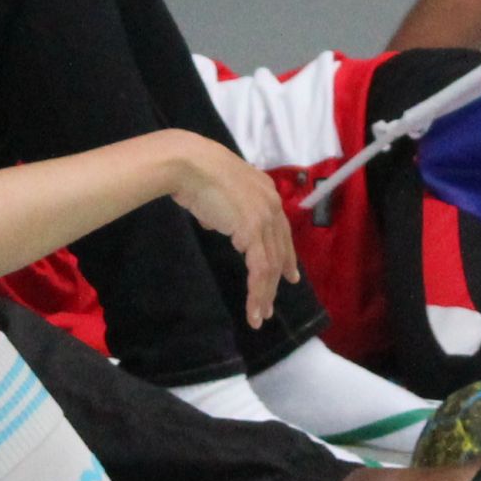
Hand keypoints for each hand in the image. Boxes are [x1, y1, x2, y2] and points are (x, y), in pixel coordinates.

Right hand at [156, 131, 299, 323]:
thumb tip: (217, 224)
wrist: (191, 164)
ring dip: (264, 294)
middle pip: (278, 252)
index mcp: (266, 193)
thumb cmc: (196, 174)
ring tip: (259, 316)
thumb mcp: (217, 193)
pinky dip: (256, 290)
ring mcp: (264, 218)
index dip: (286, 256)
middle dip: (275, 283)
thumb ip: (225, 211)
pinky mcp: (252, 231)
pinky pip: (259, 268)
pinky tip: (252, 306)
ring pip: (270, 265)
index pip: (281, 232)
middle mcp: (271, 205)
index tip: (289, 276)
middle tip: (270, 307)